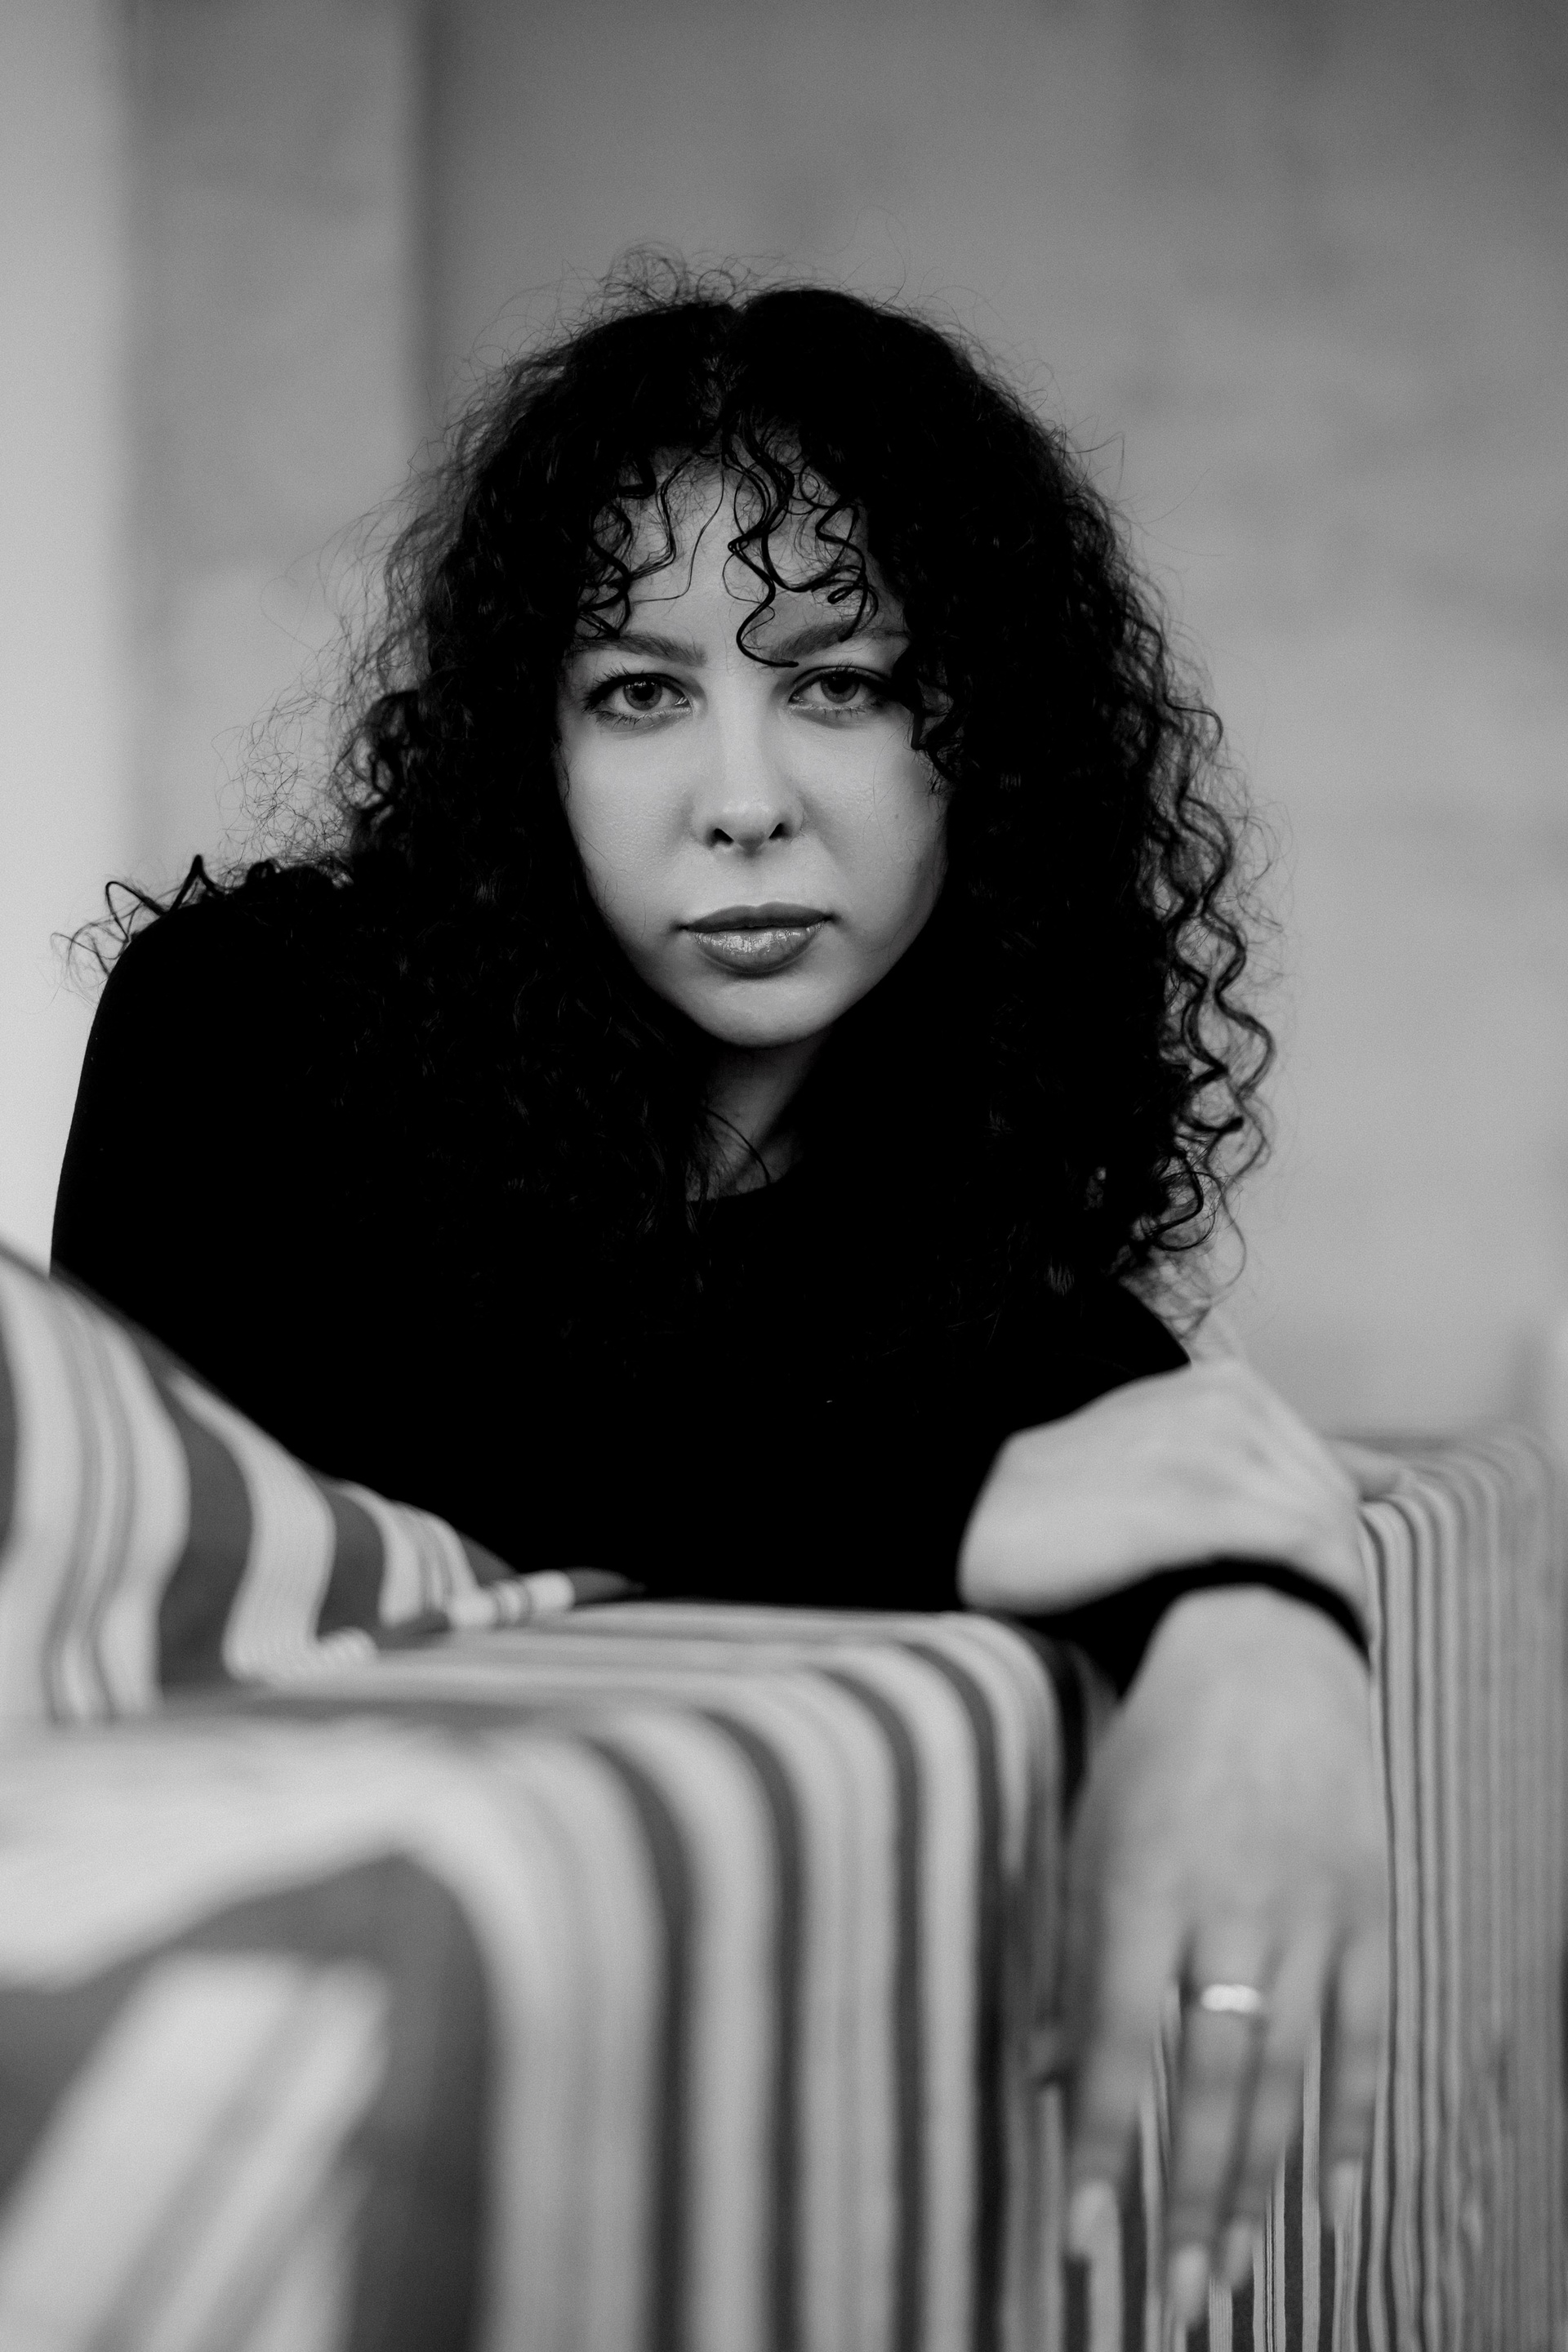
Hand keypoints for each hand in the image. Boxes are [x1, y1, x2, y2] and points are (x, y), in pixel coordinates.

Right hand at [959, 1359, 1400, 1619]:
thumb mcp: (1177, 1462)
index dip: (1327, 1548)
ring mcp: (1206, 1448)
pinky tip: (1303, 1641)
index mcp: (1223, 1387)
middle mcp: (1223, 1403)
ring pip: (1321, 1528)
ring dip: (1329, 1593)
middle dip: (1335, 1574)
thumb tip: (1394, 1476)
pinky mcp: (1188, 1501)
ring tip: (1310, 1657)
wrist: (965, 1521)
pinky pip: (1295, 1549)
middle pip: (1331, 1503)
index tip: (1305, 1603)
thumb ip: (1281, 1461)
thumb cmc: (1069, 1507)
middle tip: (1313, 1643)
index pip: (1328, 1476)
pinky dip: (1316, 1595)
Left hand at [1060, 1586, 1386, 2325]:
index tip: (1082, 2243)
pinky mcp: (1368, 1909)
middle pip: (1214, 2082)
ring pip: (1288, 2075)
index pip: (1121, 2045)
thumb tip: (1048, 2083)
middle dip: (1190, 2202)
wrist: (1264, 1652)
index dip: (1104, 2152)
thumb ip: (1073, 1961)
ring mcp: (1310, 1910)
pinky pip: (1365, 2038)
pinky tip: (1333, 2204)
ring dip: (1259, 2186)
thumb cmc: (1154, 1756)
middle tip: (1174, 2301)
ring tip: (1231, 2274)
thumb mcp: (1090, 1838)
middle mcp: (1229, 1906)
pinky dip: (1350, 2124)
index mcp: (1142, 1885)